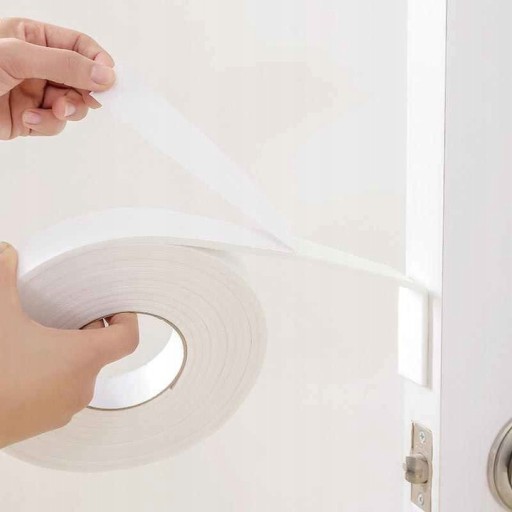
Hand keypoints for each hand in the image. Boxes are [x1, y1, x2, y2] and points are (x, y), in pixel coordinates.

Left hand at [0, 17, 114, 138]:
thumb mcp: (18, 57)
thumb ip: (65, 64)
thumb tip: (106, 75)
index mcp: (32, 37)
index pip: (78, 45)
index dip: (98, 61)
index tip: (111, 80)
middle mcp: (35, 65)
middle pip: (81, 78)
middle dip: (83, 92)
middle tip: (84, 101)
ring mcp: (33, 93)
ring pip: (71, 104)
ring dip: (67, 111)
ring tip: (53, 111)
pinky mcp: (29, 119)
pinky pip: (54, 124)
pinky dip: (47, 125)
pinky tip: (29, 120)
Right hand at [0, 242, 138, 447]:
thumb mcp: (1, 317)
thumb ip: (6, 280)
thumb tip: (7, 252)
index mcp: (83, 358)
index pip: (128, 338)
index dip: (126, 318)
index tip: (112, 308)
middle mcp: (83, 386)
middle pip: (102, 352)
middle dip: (87, 331)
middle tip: (64, 316)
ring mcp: (66, 408)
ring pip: (82, 371)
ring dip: (69, 354)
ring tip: (42, 340)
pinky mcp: (48, 422)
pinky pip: (64, 391)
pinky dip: (56, 375)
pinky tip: (29, 365)